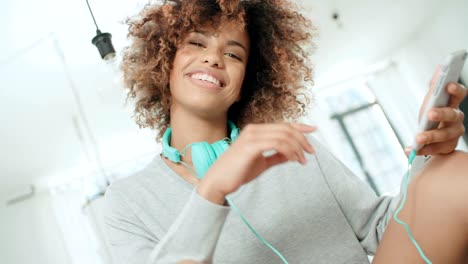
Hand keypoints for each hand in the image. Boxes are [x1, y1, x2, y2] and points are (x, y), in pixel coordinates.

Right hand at [197, 123, 315, 203]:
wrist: (218, 182)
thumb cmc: (236, 173)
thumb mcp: (261, 163)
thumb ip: (276, 157)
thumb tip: (292, 154)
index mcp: (256, 131)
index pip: (283, 125)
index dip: (300, 126)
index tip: (314, 130)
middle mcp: (254, 130)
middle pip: (286, 129)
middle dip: (302, 140)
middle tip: (311, 153)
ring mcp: (251, 136)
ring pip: (284, 135)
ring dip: (297, 148)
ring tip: (302, 160)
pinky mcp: (251, 146)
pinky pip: (277, 143)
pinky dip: (289, 150)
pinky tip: (293, 159)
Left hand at [410, 67, 466, 155]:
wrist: (429, 135)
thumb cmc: (433, 113)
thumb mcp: (431, 99)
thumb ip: (435, 85)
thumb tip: (441, 66)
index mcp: (453, 103)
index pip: (459, 94)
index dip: (456, 89)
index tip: (448, 85)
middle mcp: (456, 118)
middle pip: (453, 115)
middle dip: (442, 114)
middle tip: (429, 114)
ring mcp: (453, 134)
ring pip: (445, 135)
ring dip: (430, 136)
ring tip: (417, 138)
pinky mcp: (447, 147)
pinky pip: (436, 149)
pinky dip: (423, 149)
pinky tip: (411, 149)